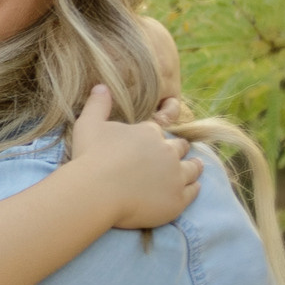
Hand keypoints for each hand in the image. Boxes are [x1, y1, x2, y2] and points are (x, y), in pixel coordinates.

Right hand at [68, 83, 200, 228]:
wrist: (95, 192)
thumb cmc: (90, 157)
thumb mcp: (88, 124)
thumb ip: (98, 104)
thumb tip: (102, 86)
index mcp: (148, 132)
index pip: (158, 131)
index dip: (154, 136)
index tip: (151, 141)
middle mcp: (167, 151)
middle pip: (179, 147)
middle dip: (178, 149)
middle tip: (176, 153)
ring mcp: (175, 176)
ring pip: (193, 168)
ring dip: (193, 166)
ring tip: (195, 165)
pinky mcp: (177, 199)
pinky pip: (193, 191)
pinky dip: (194, 188)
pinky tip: (193, 187)